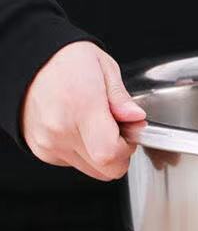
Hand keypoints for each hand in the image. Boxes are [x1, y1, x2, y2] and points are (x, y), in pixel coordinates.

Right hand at [22, 41, 145, 180]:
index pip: (111, 154)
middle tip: (119, 130)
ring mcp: (49, 143)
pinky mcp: (42, 150)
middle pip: (105, 169)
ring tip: (98, 126)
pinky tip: (82, 129)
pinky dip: (85, 152)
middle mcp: (61, 130)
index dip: (128, 147)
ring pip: (92, 170)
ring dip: (103, 154)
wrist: (28, 63)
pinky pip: (74, 163)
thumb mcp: (104, 67)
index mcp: (81, 107)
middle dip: (121, 154)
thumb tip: (136, 118)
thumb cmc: (67, 60)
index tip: (131, 131)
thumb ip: (122, 98)